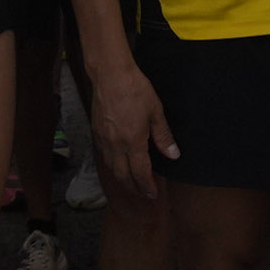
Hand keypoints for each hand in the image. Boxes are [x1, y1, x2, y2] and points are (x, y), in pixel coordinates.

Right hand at [84, 58, 177, 203]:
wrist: (110, 75)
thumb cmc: (135, 89)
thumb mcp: (156, 112)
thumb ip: (164, 136)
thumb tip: (173, 154)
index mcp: (133, 141)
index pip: (140, 172)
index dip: (147, 186)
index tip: (152, 193)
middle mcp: (116, 144)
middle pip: (123, 176)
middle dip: (133, 188)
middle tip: (142, 194)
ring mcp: (104, 139)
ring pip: (111, 168)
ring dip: (122, 179)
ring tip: (131, 182)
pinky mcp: (96, 132)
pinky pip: (104, 156)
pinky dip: (112, 165)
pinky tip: (117, 163)